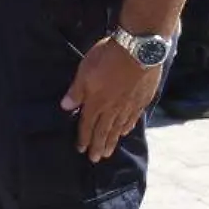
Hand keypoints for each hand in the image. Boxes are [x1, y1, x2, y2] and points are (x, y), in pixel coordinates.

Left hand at [60, 37, 159, 161]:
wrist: (138, 50)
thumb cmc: (107, 57)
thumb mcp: (84, 70)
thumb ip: (76, 90)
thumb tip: (65, 107)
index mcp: (97, 102)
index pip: (88, 124)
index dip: (83, 138)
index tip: (81, 150)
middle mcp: (113, 108)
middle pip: (103, 130)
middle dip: (98, 146)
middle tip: (95, 159)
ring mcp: (129, 104)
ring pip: (118, 127)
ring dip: (112, 140)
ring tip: (108, 152)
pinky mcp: (142, 99)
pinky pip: (133, 118)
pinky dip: (127, 127)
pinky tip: (124, 132)